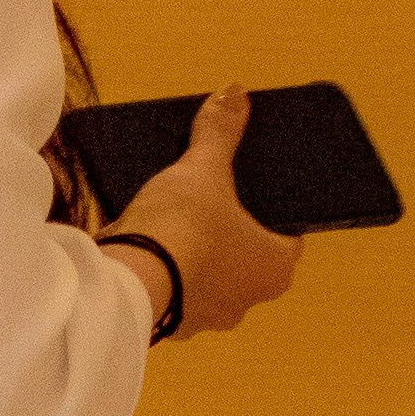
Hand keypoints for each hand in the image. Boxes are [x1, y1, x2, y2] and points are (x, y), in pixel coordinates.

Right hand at [101, 88, 302, 336]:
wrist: (127, 281)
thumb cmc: (183, 227)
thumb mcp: (203, 169)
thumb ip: (220, 132)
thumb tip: (234, 92)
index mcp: (276, 269)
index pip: (287, 233)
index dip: (270, 207)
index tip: (251, 187)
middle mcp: (248, 301)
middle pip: (245, 253)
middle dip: (228, 228)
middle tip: (211, 194)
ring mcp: (207, 317)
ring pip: (208, 274)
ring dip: (195, 251)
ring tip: (175, 215)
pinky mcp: (169, 323)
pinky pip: (174, 287)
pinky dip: (166, 267)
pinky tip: (150, 242)